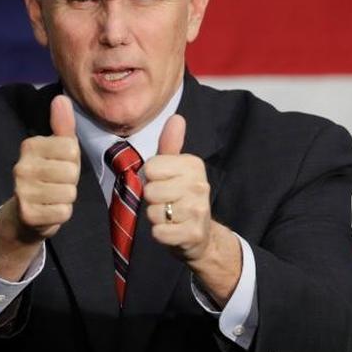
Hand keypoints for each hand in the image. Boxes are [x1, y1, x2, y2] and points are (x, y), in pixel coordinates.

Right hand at [0, 95, 80, 245]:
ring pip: (69, 193)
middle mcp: (21, 167)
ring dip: (66, 198)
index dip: (72, 160)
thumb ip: (62, 125)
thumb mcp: (57, 149)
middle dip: (70, 181)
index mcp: (29, 146)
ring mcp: (22, 191)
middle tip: (56, 183)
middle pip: (71, 172)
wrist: (24, 215)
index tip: (59, 165)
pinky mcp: (28, 214)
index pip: (71, 148)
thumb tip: (61, 98)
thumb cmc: (47, 176)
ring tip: (53, 197)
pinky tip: (49, 211)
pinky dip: (61, 214)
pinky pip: (63, 212)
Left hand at [142, 114, 214, 261]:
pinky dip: (160, 234)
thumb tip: (176, 117)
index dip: (152, 178)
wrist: (201, 233)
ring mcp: (198, 210)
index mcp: (193, 165)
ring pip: (153, 213)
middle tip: (168, 201)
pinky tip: (172, 230)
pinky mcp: (193, 233)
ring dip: (157, 218)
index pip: (150, 168)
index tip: (165, 183)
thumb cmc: (182, 196)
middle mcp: (200, 185)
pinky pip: (159, 233)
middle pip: (150, 191)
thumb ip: (170, 144)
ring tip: (171, 216)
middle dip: (153, 199)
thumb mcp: (176, 167)